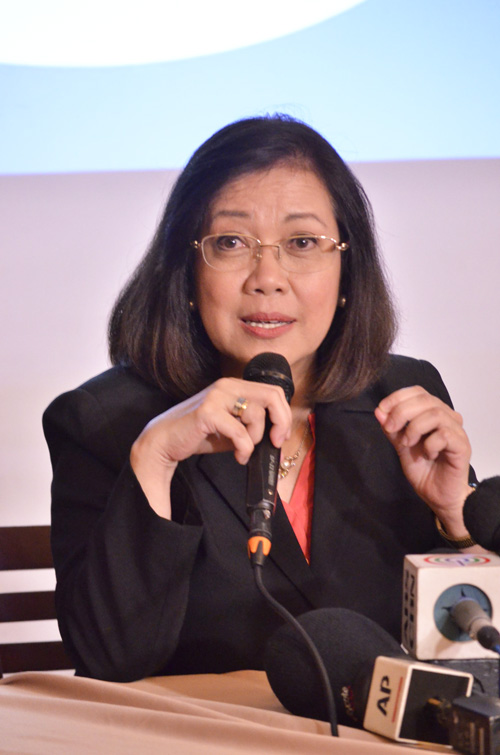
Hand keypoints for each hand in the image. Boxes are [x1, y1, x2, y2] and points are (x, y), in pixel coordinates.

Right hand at [130, 378, 291, 517]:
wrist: (166, 441)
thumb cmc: (200, 435)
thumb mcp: (232, 426)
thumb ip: (253, 424)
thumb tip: (280, 433)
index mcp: (234, 385)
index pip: (273, 391)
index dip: (284, 414)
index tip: (281, 435)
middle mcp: (227, 385)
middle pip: (272, 396)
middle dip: (281, 422)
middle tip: (275, 442)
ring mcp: (216, 396)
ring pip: (256, 415)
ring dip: (255, 440)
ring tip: (243, 451)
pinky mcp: (208, 412)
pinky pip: (240, 432)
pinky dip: (244, 449)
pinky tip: (238, 456)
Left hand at [375, 386, 472, 535]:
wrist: (437, 496)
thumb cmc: (424, 470)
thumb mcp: (401, 445)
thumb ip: (392, 428)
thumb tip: (379, 411)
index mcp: (433, 412)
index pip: (417, 392)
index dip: (397, 398)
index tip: (382, 411)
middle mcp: (447, 417)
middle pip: (425, 399)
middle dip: (401, 412)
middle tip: (390, 429)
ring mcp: (457, 431)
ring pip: (435, 414)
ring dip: (414, 428)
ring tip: (408, 444)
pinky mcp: (462, 446)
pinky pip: (444, 434)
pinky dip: (429, 443)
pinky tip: (427, 454)